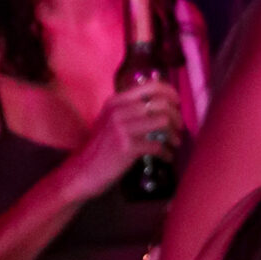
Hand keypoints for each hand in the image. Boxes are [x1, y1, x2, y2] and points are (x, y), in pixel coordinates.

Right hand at [66, 78, 182, 200]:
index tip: (176, 104)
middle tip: (178, 127)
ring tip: (174, 142)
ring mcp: (122, 129)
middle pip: (161, 104)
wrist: (81, 173)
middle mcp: (119, 111)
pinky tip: (167, 157)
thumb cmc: (99, 149)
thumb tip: (160, 104)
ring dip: (174, 133)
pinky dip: (167, 152)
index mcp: (116, 101)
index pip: (151, 86)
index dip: (170, 92)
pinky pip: (157, 145)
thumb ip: (129, 110)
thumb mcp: (109, 121)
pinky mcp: (126, 148)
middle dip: (176, 116)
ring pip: (163, 121)